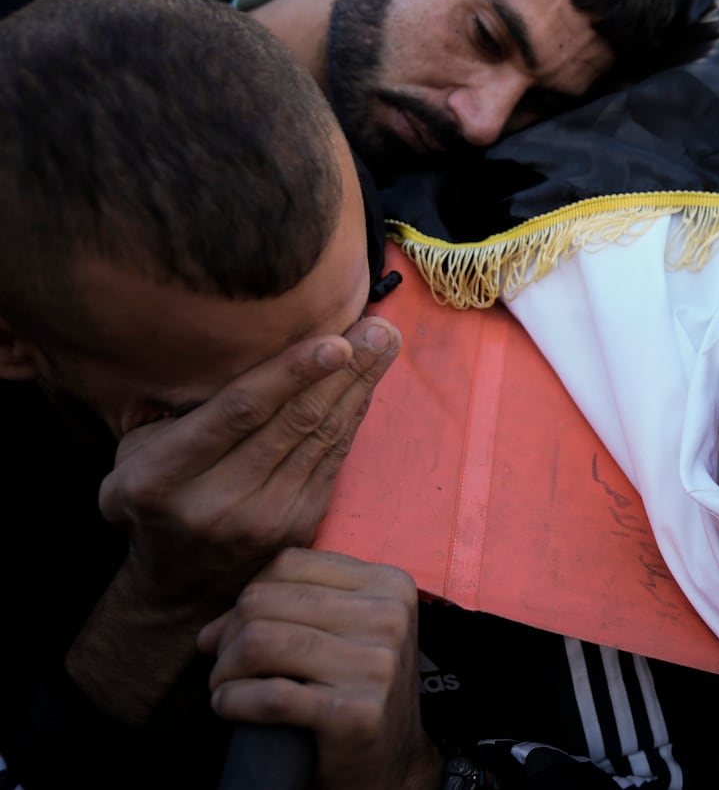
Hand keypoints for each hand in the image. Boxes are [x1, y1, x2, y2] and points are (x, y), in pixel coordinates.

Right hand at [99, 318, 400, 615]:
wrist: (177, 584)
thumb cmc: (155, 493)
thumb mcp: (137, 451)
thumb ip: (175, 407)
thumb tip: (232, 339)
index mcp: (163, 476)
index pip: (240, 412)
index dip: (291, 374)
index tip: (335, 342)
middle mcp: (215, 503)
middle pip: (294, 421)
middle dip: (344, 371)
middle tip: (381, 328)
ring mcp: (262, 520)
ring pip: (322, 438)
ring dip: (359, 387)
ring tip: (385, 344)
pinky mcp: (298, 525)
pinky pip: (335, 458)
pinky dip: (353, 416)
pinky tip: (368, 383)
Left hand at [200, 549, 442, 789]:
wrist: (394, 761)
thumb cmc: (358, 689)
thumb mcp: (348, 632)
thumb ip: (290, 611)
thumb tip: (209, 632)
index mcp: (388, 585)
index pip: (289, 564)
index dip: (248, 596)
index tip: (242, 630)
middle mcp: (388, 619)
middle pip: (266, 601)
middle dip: (229, 636)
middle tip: (227, 666)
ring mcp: (375, 666)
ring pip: (260, 642)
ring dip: (225, 670)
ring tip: (226, 687)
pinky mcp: (354, 714)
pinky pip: (268, 696)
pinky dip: (233, 702)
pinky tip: (230, 708)